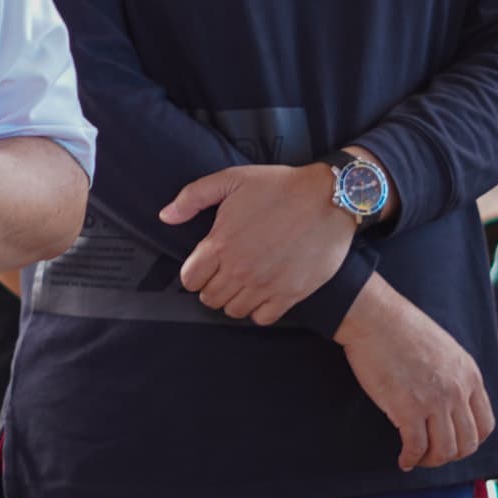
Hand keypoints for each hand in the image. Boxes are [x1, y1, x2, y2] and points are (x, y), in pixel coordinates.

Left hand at [162, 162, 356, 325]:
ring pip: (233, 310)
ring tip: (245, 281)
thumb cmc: (280, 186)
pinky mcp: (289, 294)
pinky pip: (261, 318)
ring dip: (234, 298)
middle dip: (213, 285)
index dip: (195, 272)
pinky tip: (264, 291)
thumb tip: (165, 216)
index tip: (207, 263)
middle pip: (209, 298)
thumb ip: (192, 197)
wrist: (331, 198)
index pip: (189, 279)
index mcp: (221, 244)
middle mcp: (240, 269)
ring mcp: (264, 285)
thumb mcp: (232, 180)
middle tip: (227, 270)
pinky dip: (259, 309)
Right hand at [333, 277, 494, 471]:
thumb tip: (449, 401)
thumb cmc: (403, 329)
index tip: (453, 442)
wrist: (376, 318)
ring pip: (445, 450)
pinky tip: (403, 459)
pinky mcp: (408, 409)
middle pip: (467, 443)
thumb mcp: (445, 349)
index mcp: (470, 376)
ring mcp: (435, 402)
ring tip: (417, 458)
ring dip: (431, 460)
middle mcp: (458, 391)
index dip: (470, 441)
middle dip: (450, 455)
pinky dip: (410, 459)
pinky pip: (416, 447)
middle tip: (432, 454)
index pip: (485, 424)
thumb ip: (454, 376)